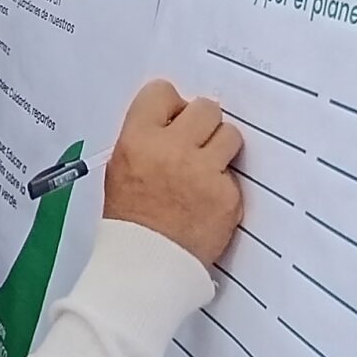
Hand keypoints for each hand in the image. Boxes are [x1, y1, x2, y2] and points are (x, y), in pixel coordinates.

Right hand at [103, 78, 242, 268]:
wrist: (144, 266)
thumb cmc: (129, 217)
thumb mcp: (120, 168)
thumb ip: (147, 138)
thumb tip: (176, 119)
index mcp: (138, 139)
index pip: (163, 91)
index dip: (170, 106)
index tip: (173, 121)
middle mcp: (172, 149)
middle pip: (206, 108)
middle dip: (202, 124)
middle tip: (195, 145)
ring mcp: (204, 173)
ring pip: (230, 135)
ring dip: (220, 149)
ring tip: (204, 172)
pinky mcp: (227, 196)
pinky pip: (235, 176)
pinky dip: (224, 187)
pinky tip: (207, 202)